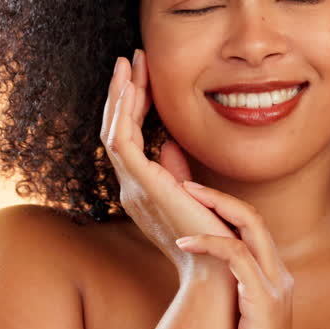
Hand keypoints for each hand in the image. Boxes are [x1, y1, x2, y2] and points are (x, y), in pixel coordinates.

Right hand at [100, 49, 238, 281]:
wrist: (215, 270)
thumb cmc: (212, 239)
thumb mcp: (194, 195)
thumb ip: (177, 168)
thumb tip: (169, 142)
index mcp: (143, 190)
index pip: (130, 139)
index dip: (133, 106)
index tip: (143, 75)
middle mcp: (131, 187)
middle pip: (117, 129)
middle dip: (124, 92)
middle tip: (132, 58)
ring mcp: (133, 186)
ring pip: (114, 131)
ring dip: (120, 94)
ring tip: (129, 62)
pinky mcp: (142, 185)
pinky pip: (122, 140)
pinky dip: (124, 111)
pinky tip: (132, 86)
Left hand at [174, 181, 301, 328]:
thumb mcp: (236, 327)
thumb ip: (226, 301)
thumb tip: (199, 289)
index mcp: (272, 281)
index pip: (252, 228)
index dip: (222, 207)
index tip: (190, 195)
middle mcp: (279, 278)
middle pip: (253, 217)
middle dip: (217, 195)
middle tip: (183, 180)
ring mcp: (275, 289)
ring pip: (250, 228)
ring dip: (213, 207)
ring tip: (180, 195)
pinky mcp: (264, 304)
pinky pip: (238, 258)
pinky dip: (210, 243)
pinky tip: (183, 241)